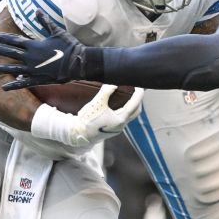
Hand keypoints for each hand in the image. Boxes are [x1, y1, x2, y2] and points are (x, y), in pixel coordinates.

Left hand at [0, 13, 92, 88]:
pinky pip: (23, 83)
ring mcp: (33, 69)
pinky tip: (4, 87)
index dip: (3, 38)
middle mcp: (30, 57)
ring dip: (1, 68)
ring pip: (12, 69)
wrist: (78, 63)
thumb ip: (45, 21)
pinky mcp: (38, 79)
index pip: (14, 40)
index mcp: (33, 45)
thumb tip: (37, 10)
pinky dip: (13, 85)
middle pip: (10, 53)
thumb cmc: (69, 46)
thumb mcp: (57, 31)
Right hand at [30, 84, 144, 147]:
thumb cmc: (87, 120)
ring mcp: (117, 129)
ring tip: (128, 96)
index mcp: (120, 119)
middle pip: (136, 112)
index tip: (139, 86)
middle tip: (136, 91)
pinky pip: (122, 119)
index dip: (138, 94)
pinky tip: (118, 105)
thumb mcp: (97, 103)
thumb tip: (114, 83)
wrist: (78, 135)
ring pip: (129, 116)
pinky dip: (124, 111)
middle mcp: (121, 126)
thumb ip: (106, 91)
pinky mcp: (111, 130)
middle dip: (138, 101)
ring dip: (130, 106)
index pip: (134, 104)